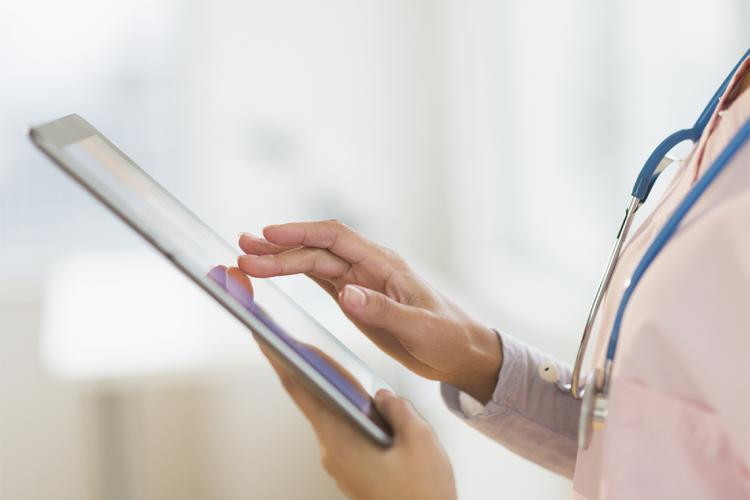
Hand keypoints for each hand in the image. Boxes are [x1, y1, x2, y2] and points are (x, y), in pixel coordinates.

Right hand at [238, 220, 500, 402]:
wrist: (458, 351)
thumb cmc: (447, 336)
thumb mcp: (420, 328)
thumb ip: (384, 311)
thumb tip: (346, 294)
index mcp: (385, 265)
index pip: (336, 239)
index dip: (301, 234)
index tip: (270, 236)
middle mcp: (368, 267)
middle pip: (317, 250)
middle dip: (279, 250)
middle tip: (243, 252)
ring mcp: (360, 281)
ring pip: (314, 262)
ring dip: (281, 259)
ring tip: (247, 256)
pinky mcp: (355, 298)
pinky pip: (320, 279)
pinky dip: (295, 273)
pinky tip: (274, 269)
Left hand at [261, 345, 456, 499]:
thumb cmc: (421, 494)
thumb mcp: (419, 441)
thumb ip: (398, 409)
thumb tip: (384, 397)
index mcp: (340, 440)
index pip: (301, 390)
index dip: (281, 360)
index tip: (265, 338)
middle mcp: (332, 452)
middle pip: (313, 400)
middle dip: (303, 368)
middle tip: (290, 338)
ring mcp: (341, 464)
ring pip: (332, 417)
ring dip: (332, 391)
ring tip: (331, 364)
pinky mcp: (352, 472)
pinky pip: (345, 434)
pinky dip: (347, 413)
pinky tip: (364, 403)